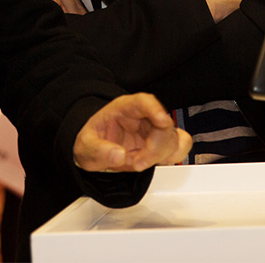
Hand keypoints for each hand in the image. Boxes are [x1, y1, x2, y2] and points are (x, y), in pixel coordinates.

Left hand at [73, 93, 191, 172]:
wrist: (95, 150)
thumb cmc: (92, 141)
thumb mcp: (86, 146)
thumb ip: (99, 150)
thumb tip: (119, 155)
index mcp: (124, 108)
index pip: (144, 101)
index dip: (155, 109)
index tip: (162, 121)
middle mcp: (143, 116)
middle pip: (164, 124)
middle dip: (154, 148)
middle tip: (136, 163)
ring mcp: (154, 130)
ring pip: (174, 138)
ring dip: (161, 156)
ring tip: (138, 163)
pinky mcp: (161, 144)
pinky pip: (179, 147)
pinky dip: (172, 158)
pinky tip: (154, 163)